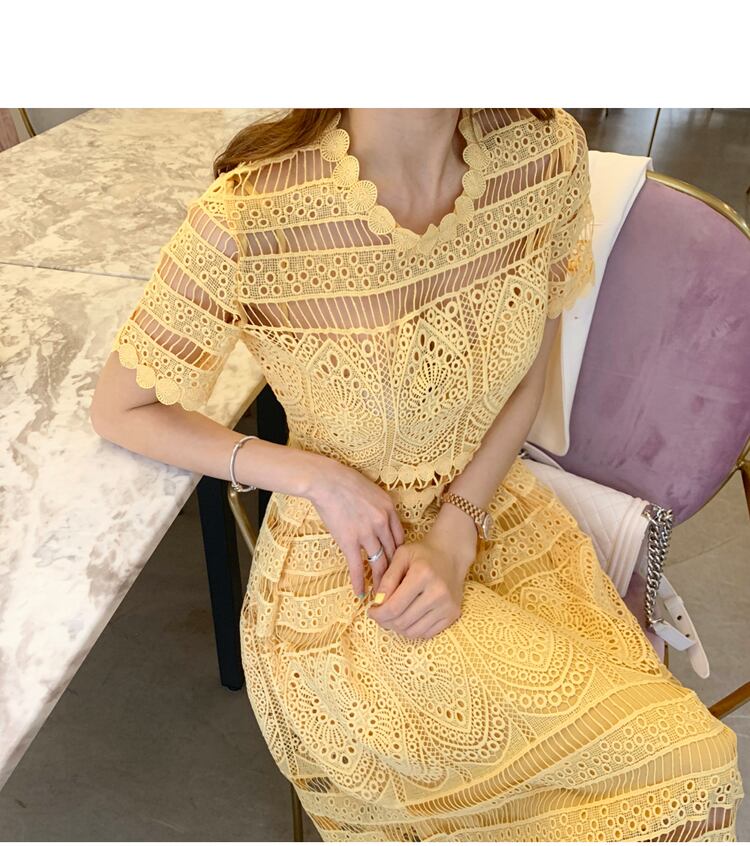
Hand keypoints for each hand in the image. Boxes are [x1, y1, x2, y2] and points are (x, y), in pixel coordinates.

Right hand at [305, 457, 405, 596]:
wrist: (326, 480)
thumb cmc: (346, 481)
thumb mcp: (373, 490)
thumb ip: (380, 507)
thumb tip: (382, 520)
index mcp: (389, 509)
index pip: (400, 538)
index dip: (401, 555)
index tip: (399, 566)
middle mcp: (382, 523)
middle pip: (393, 554)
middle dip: (395, 573)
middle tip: (396, 587)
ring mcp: (366, 533)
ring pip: (379, 564)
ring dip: (381, 582)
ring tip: (382, 596)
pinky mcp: (349, 541)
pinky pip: (358, 567)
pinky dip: (359, 582)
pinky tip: (360, 594)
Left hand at [366, 522, 474, 638]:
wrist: (450, 555)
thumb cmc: (422, 554)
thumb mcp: (400, 556)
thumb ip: (387, 578)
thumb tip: (378, 602)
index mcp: (423, 575)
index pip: (393, 607)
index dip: (377, 613)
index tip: (371, 610)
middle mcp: (438, 592)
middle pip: (402, 621)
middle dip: (385, 621)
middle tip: (379, 615)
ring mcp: (448, 606)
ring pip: (412, 632)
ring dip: (397, 628)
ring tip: (392, 616)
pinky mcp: (453, 614)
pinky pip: (426, 634)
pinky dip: (412, 630)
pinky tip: (407, 618)